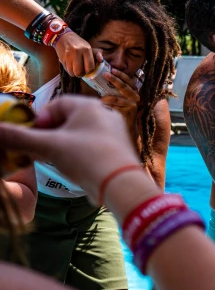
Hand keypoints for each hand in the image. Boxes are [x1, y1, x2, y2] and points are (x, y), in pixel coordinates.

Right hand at [0, 96, 140, 203]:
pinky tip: (71, 168)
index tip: (30, 137)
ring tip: (52, 161)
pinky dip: (78, 154)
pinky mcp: (117, 149)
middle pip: (67, 120)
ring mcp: (113, 132)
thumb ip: (19, 138)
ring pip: (79, 134)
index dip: (39, 120)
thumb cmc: (86, 158)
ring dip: (62, 146)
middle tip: (36, 152)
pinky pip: (91, 146)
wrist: (121, 185)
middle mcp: (104, 114)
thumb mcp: (49, 147)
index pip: (56, 105)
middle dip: (48, 135)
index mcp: (89, 106)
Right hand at [54, 30, 95, 76]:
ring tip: (76, 69)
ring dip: (75, 73)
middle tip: (82, 71)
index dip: (90, 71)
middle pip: (79, 72)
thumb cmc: (79, 44)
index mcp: (86, 50)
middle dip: (81, 74)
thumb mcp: (89, 47)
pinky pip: (66, 70)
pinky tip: (71, 65)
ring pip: (72, 73)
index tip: (89, 69)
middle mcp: (76, 53)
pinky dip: (69, 70)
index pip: (89, 67)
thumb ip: (97, 54)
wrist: (63, 37)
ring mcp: (68, 56)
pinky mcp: (61, 59)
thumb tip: (101, 61)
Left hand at [100, 61, 140, 133]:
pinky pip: (116, 107)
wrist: (127, 124)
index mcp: (133, 90)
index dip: (120, 74)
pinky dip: (108, 106)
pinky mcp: (130, 111)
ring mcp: (133, 104)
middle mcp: (135, 96)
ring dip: (107, 98)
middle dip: (114, 80)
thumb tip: (100, 80)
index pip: (128, 80)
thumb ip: (113, 89)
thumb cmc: (120, 108)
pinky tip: (102, 106)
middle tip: (105, 75)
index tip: (112, 69)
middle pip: (124, 86)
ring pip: (118, 98)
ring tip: (100, 99)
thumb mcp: (118, 97)